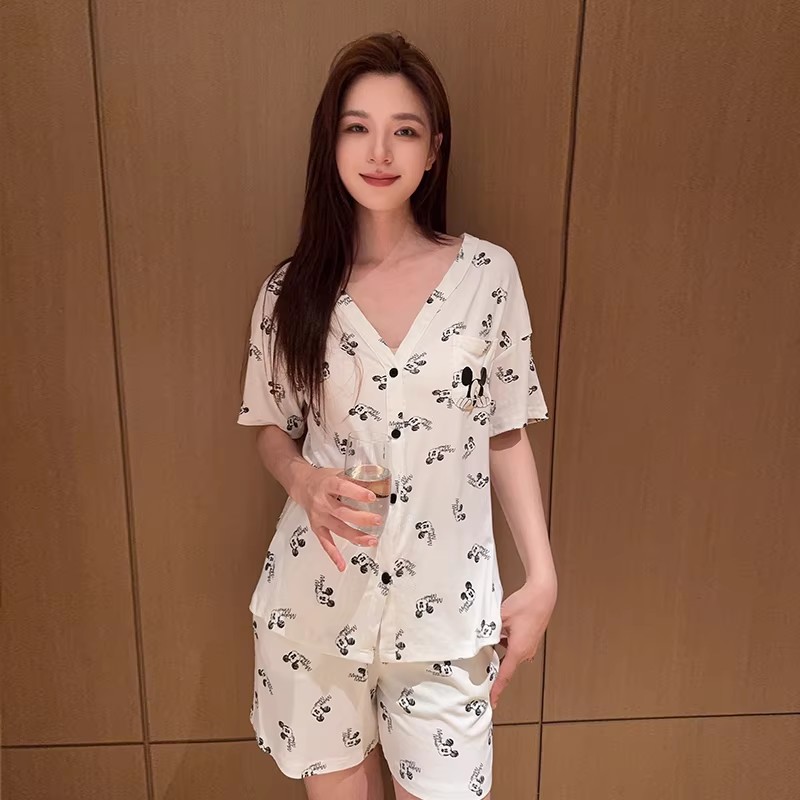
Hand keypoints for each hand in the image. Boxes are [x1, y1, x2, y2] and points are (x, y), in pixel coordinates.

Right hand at [295, 467, 382, 571]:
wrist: (302, 485)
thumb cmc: (323, 480)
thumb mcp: (338, 473)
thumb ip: (356, 478)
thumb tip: (378, 483)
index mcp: (328, 484)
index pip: (342, 488)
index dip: (357, 493)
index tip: (371, 497)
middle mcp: (322, 501)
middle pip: (342, 512)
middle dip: (361, 518)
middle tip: (377, 520)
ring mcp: (319, 516)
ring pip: (338, 529)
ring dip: (356, 536)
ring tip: (372, 540)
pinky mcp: (317, 527)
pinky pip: (326, 543)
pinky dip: (334, 555)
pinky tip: (342, 564)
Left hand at [490, 578, 556, 709]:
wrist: (543, 594)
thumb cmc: (525, 605)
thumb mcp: (501, 617)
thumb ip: (489, 631)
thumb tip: (479, 639)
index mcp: (518, 650)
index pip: (505, 675)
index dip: (497, 689)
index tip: (491, 701)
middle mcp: (526, 652)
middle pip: (506, 667)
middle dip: (494, 670)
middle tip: (481, 674)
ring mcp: (530, 646)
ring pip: (510, 655)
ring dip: (500, 653)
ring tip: (488, 645)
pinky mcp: (531, 639)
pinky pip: (515, 647)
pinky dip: (506, 644)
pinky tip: (500, 633)